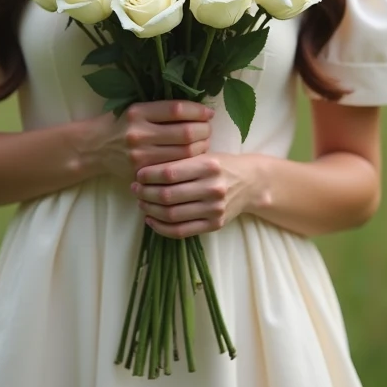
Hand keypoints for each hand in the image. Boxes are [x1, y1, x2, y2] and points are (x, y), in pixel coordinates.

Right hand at [92, 100, 213, 183]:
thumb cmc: (121, 124)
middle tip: (208, 129)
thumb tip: (199, 110)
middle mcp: (139, 133)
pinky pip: (175, 169)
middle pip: (186, 133)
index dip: (198, 111)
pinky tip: (192, 158)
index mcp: (139, 111)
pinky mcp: (142, 172)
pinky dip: (189, 163)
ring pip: (185, 153)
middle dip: (204, 130)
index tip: (208, 113)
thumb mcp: (136, 109)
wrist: (95, 147)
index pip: (177, 109)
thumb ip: (162, 109)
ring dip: (201, 147)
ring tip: (203, 142)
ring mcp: (140, 155)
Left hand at [132, 152, 253, 238]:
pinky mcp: (215, 225)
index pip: (170, 173)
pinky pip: (181, 231)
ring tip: (141, 203)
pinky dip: (161, 227)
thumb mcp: (204, 155)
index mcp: (208, 166)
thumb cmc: (221, 165)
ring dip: (150, 210)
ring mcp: (215, 209)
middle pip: (168, 195)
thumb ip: (179, 161)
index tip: (138, 175)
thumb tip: (145, 170)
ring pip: (172, 214)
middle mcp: (213, 188)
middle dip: (145, 193)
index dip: (149, 175)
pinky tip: (151, 220)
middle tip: (135, 190)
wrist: (251, 182)